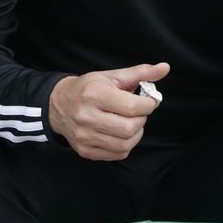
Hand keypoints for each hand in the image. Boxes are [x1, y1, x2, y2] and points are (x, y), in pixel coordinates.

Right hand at [48, 62, 169, 160]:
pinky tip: (122, 133)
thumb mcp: (113, 75)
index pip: (132, 107)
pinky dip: (126, 145)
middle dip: (142, 119)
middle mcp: (86, 116)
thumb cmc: (89, 88)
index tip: (148, 101)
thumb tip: (165, 68)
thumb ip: (141, 72)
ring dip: (136, 133)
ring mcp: (84, 136)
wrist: (58, 105)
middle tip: (139, 112)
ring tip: (131, 122)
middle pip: (129, 128)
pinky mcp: (85, 151)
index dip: (149, 104)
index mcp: (94, 94)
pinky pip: (117, 154)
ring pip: (125, 144)